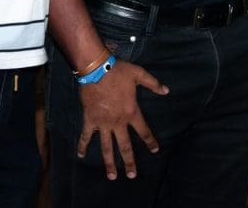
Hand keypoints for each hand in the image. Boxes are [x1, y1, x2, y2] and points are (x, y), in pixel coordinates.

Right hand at [77, 58, 167, 179]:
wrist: (96, 69)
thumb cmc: (119, 72)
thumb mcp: (139, 74)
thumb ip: (153, 84)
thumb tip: (166, 91)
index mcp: (131, 112)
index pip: (143, 131)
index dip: (150, 141)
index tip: (154, 150)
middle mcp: (118, 122)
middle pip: (125, 146)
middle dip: (129, 162)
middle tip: (132, 176)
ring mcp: (103, 123)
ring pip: (107, 147)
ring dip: (109, 163)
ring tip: (112, 176)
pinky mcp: (90, 120)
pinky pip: (86, 136)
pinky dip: (82, 146)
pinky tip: (81, 155)